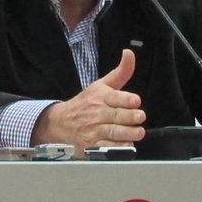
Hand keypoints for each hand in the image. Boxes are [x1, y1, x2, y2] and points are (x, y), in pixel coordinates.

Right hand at [31, 49, 145, 152]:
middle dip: (129, 116)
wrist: (60, 122)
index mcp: (100, 96)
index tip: (136, 100)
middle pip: (115, 115)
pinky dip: (116, 147)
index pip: (114, 97)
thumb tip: (129, 53)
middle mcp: (97, 113)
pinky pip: (105, 147)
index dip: (126, 99)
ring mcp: (94, 130)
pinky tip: (126, 145)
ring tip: (138, 132)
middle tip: (140, 117)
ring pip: (111, 132)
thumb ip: (120, 72)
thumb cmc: (85, 103)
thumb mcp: (101, 85)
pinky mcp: (92, 145)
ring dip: (126, 133)